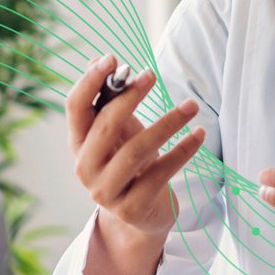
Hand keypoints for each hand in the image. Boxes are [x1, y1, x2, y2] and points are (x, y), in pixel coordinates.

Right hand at [67, 55, 205, 238]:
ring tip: (192, 105)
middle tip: (151, 75)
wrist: (141, 216)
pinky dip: (182, 151)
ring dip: (166, 123)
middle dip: (129, 97)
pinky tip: (199, 134)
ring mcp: (107, 191)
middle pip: (104, 126)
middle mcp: (85, 168)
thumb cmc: (131, 164)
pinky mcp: (133, 208)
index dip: (89, 81)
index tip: (112, 58)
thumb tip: (97, 60)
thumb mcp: (121, 132)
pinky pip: (160, 174)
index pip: (74, 108)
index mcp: (78, 144)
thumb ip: (110, 100)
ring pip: (135, 150)